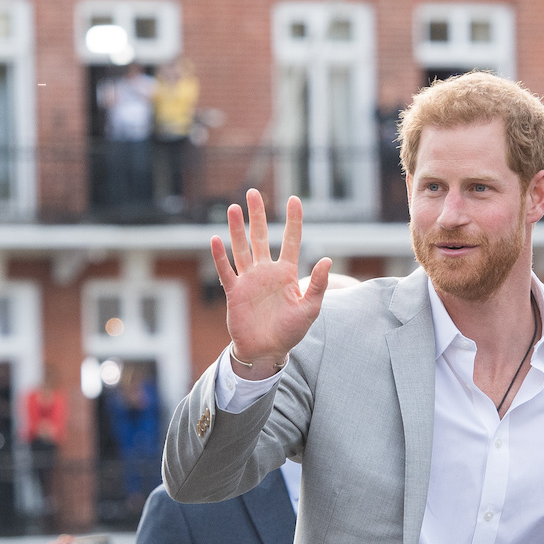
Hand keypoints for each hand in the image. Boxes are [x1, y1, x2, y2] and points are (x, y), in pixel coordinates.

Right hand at [210, 190, 331, 377]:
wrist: (267, 351)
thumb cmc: (290, 331)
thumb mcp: (310, 309)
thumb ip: (318, 285)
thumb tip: (327, 260)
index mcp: (287, 273)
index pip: (292, 240)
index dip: (293, 220)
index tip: (294, 199)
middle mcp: (267, 272)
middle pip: (261, 237)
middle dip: (258, 215)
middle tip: (253, 192)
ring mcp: (249, 280)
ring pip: (242, 249)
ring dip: (237, 229)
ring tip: (234, 208)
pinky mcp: (235, 292)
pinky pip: (226, 271)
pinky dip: (220, 257)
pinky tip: (215, 240)